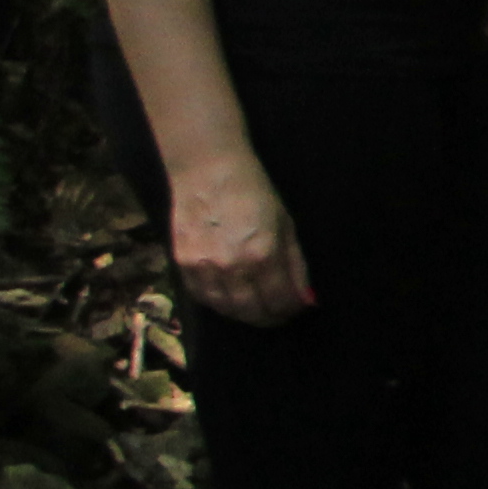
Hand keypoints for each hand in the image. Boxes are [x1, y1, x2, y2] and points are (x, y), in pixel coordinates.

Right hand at [167, 150, 314, 328]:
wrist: (208, 171)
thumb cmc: (254, 193)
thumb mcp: (286, 225)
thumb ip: (295, 265)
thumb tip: (305, 298)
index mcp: (263, 256)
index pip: (279, 301)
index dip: (290, 310)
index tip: (294, 307)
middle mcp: (233, 268)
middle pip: (252, 312)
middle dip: (269, 317)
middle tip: (276, 313)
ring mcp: (204, 268)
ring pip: (226, 309)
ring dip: (244, 314)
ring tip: (254, 307)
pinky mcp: (182, 264)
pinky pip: (201, 297)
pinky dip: (218, 303)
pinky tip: (228, 297)